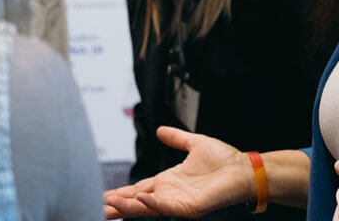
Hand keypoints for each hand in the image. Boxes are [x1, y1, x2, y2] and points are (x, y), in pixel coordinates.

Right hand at [104, 126, 252, 218]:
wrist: (244, 169)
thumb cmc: (225, 160)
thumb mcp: (195, 144)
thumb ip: (177, 139)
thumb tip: (161, 130)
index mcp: (168, 181)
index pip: (138, 189)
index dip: (121, 193)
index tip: (101, 195)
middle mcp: (169, 194)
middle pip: (136, 202)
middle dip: (116, 205)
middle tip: (94, 207)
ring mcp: (178, 202)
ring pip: (146, 207)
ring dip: (127, 207)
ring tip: (107, 206)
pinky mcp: (189, 207)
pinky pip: (166, 207)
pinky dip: (152, 204)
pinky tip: (140, 199)